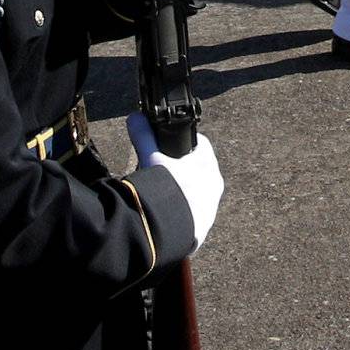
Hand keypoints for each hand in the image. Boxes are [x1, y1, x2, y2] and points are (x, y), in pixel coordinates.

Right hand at [125, 119, 222, 253]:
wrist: (165, 232)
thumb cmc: (165, 191)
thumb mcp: (152, 160)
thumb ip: (144, 137)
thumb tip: (135, 117)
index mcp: (208, 168)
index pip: (201, 146)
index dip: (185, 142)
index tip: (171, 143)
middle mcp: (214, 189)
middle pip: (198, 171)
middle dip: (180, 170)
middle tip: (161, 170)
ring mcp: (209, 212)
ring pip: (195, 196)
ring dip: (180, 193)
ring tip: (159, 195)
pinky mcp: (199, 231)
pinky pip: (189, 218)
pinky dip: (178, 214)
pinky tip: (162, 214)